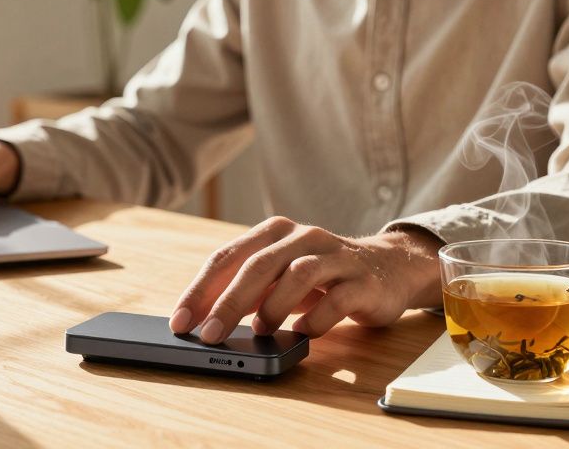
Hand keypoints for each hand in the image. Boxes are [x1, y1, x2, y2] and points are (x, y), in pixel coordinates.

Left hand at [169, 216, 442, 342]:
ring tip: (260, 332)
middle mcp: (303, 237)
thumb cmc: (321, 277)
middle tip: (208, 335)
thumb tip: (206, 322)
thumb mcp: (279, 278)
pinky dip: (315, 319)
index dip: (200, 290)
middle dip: (229, 303)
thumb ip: (248, 293)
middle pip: (258, 266)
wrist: (388, 270)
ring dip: (273, 307)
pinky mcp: (362, 281)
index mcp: (275, 232)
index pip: (227, 256)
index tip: (180, 321)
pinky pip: (336, 299)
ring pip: (298, 275)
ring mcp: (335, 257)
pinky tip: (303, 333)